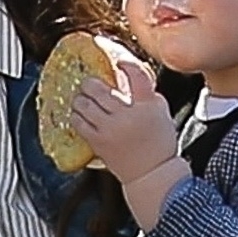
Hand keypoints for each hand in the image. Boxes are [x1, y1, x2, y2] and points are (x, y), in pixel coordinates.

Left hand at [68, 53, 180, 193]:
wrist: (151, 173)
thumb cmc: (158, 143)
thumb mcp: (161, 111)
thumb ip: (146, 92)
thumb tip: (129, 73)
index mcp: (147, 105)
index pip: (135, 74)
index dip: (126, 65)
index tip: (120, 63)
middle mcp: (127, 115)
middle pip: (100, 88)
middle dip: (92, 83)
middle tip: (92, 84)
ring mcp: (110, 129)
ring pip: (85, 103)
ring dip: (82, 98)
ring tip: (84, 99)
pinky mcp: (98, 142)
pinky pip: (78, 122)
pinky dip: (77, 115)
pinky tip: (80, 115)